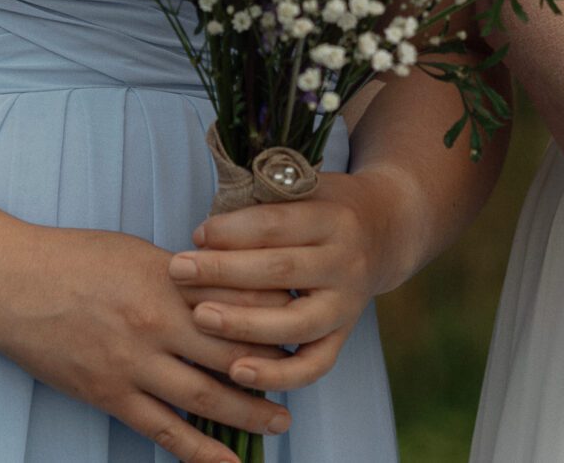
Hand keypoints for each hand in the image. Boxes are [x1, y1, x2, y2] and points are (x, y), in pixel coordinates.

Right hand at [0, 225, 292, 462]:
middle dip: (276, 369)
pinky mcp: (107, 394)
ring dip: (247, 412)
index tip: (310, 326)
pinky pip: (160, 428)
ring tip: (281, 422)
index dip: (278, 318)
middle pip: (233, 352)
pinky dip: (195, 449)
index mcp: (173, 283)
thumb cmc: (75, 258)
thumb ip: (185, 276)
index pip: (240, 304)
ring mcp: (133, 364)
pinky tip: (224, 461)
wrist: (9, 284)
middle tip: (309, 379)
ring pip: (204, 396)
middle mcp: (159, 326)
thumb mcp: (141, 252)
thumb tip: (227, 288)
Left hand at [169, 168, 418, 393]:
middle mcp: (346, 262)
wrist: (385, 232)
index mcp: (335, 218)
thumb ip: (263, 205)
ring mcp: (347, 303)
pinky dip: (276, 375)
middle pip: (281, 270)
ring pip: (294, 323)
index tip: (197, 234)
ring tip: (199, 317)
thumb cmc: (326, 207)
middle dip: (223, 271)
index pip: (277, 224)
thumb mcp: (306, 189)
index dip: (233, 230)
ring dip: (243, 325)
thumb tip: (204, 236)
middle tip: (178, 270)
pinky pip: (314, 365)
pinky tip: (236, 372)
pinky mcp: (344, 335)